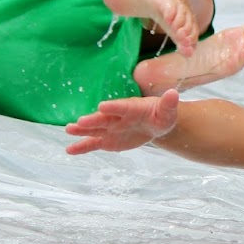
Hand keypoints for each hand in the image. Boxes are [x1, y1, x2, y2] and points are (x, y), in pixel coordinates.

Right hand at [64, 89, 180, 154]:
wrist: (153, 125)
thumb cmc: (160, 115)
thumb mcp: (167, 112)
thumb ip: (168, 104)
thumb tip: (174, 93)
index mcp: (131, 108)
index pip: (122, 107)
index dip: (113, 107)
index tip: (102, 106)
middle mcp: (117, 117)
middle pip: (104, 118)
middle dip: (93, 120)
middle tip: (79, 121)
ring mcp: (110, 128)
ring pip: (94, 129)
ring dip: (82, 130)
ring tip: (69, 130)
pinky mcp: (107, 140)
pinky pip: (93, 143)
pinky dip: (82, 147)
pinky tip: (69, 150)